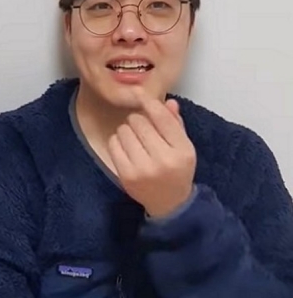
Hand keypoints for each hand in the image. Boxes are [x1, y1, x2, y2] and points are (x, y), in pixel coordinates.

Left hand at [108, 90, 196, 217]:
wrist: (169, 203)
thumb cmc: (176, 170)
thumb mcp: (184, 147)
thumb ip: (175, 124)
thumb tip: (167, 101)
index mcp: (182, 150)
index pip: (162, 118)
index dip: (149, 103)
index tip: (140, 93)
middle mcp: (163, 159)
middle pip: (138, 121)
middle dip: (138, 120)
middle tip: (142, 129)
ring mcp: (142, 168)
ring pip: (124, 130)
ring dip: (127, 130)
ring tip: (136, 140)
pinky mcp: (126, 175)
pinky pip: (113, 144)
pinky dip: (117, 141)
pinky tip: (126, 148)